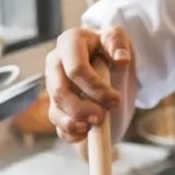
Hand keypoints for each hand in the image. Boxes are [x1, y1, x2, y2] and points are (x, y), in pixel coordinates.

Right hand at [45, 27, 132, 143]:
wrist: (108, 66)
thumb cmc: (111, 50)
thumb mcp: (117, 41)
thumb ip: (118, 44)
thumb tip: (122, 59)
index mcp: (70, 43)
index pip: (76, 69)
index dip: (96, 89)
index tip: (115, 100)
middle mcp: (55, 64)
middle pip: (60, 92)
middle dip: (81, 109)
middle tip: (101, 117)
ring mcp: (53, 86)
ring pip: (55, 111)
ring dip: (74, 124)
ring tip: (93, 127)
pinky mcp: (56, 106)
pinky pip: (58, 125)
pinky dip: (71, 134)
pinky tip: (86, 133)